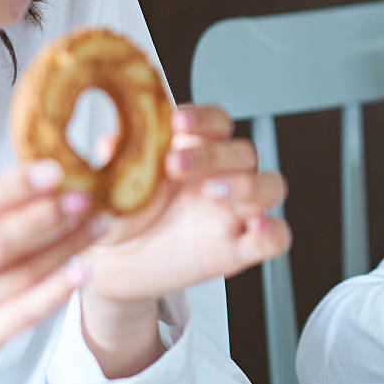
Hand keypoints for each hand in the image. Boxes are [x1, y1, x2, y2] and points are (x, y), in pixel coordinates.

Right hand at [0, 160, 103, 383]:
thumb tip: (35, 179)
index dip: (12, 187)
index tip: (53, 171)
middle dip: (46, 218)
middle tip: (84, 198)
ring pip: (18, 278)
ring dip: (65, 249)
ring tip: (96, 225)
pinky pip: (24, 315)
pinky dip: (57, 290)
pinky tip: (83, 269)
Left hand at [84, 105, 291, 298]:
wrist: (111, 265)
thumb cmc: (114, 215)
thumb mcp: (106, 182)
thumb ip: (112, 159)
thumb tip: (110, 141)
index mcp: (192, 152)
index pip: (218, 123)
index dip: (205, 118)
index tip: (178, 122)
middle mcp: (219, 177)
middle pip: (244, 152)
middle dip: (214, 155)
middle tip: (176, 166)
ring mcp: (232, 214)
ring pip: (270, 186)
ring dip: (247, 185)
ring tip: (212, 192)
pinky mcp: (239, 250)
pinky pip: (276, 237)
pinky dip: (272, 230)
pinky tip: (254, 227)